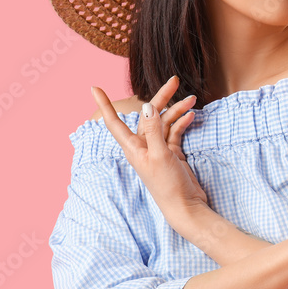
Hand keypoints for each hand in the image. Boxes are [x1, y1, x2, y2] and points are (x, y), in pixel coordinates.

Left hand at [90, 76, 207, 226]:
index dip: (105, 105)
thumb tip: (147, 106)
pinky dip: (182, 122)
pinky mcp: (171, 153)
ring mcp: (158, 149)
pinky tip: (191, 115)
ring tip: (193, 100)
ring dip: (177, 110)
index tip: (94, 88)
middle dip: (161, 98)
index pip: (114, 122)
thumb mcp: (160, 155)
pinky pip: (174, 132)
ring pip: (164, 122)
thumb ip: (153, 130)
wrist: (185, 207)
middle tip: (175, 81)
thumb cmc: (167, 186)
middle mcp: (143, 146)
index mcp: (133, 147)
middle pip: (148, 115)